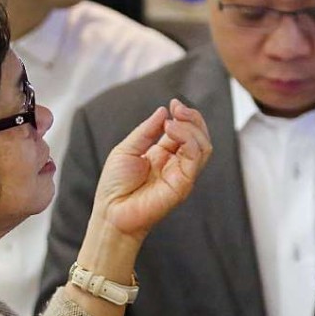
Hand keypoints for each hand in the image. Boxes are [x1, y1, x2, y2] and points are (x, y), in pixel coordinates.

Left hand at [93, 99, 210, 240]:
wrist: (111, 212)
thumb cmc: (115, 185)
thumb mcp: (127, 149)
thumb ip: (147, 131)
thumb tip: (164, 111)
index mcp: (164, 155)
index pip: (185, 132)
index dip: (184, 116)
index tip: (174, 103)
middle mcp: (176, 164)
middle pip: (199, 137)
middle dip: (193, 118)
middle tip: (178, 107)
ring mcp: (182, 174)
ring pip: (203, 146)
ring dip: (192, 127)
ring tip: (174, 119)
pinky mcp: (183, 184)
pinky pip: (196, 157)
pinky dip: (187, 138)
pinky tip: (171, 130)